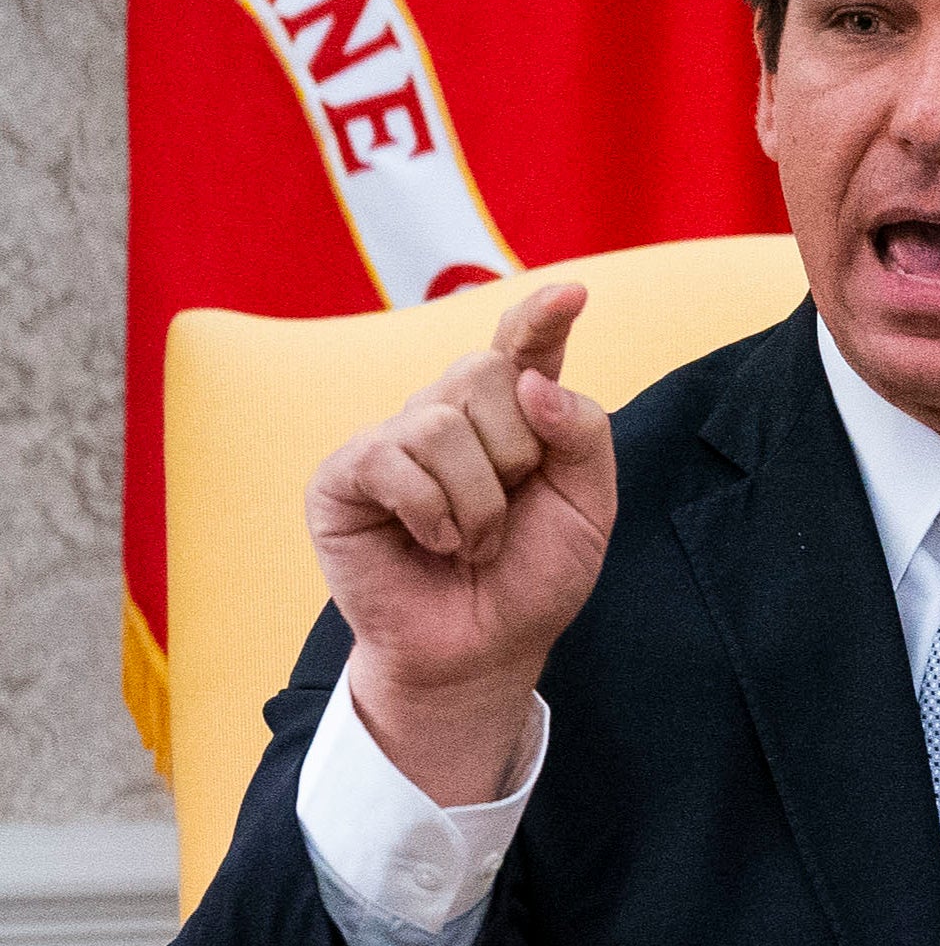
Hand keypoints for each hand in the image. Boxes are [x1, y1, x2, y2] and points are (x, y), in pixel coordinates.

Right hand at [306, 282, 616, 807]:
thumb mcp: (587, 510)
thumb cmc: (530, 579)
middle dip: (518, 455)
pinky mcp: (344, 472)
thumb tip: (532, 381)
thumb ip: (583, 436)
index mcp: (510, 415)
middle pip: (489, 374)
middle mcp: (446, 413)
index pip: (523, 347)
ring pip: (444, 421)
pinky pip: (396, 458)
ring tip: (473, 542)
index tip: (573, 295)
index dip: (541, 317)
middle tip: (507, 514)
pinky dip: (433, 514)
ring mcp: (392, 439)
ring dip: (479, 502)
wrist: (482, 650)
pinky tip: (434, 544)